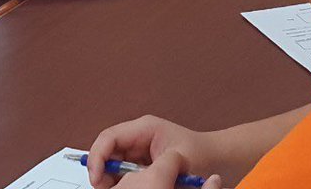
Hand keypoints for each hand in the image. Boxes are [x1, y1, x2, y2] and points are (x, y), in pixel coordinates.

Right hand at [86, 116, 220, 188]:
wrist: (213, 159)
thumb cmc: (200, 155)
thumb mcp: (177, 160)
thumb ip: (156, 168)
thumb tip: (129, 180)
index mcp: (145, 128)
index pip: (109, 137)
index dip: (98, 156)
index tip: (97, 178)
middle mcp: (137, 137)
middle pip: (106, 152)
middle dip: (102, 172)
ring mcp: (137, 150)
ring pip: (111, 165)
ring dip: (112, 179)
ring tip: (126, 187)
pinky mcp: (139, 164)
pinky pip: (121, 174)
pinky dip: (121, 183)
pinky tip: (134, 187)